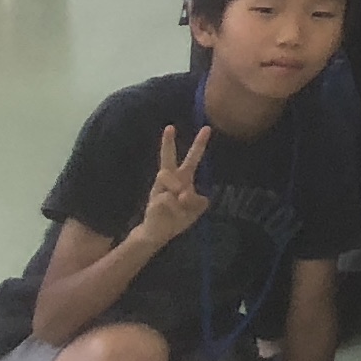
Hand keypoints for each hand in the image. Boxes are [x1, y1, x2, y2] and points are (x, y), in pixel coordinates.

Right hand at [135, 126, 214, 245]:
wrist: (157, 233)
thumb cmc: (178, 217)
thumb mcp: (196, 210)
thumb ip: (198, 201)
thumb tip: (183, 194)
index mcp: (183, 179)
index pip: (192, 158)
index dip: (199, 144)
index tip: (207, 128)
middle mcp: (169, 180)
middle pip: (168, 159)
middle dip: (168, 143)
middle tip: (169, 126)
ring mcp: (159, 189)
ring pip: (169, 178)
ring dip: (178, 191)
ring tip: (179, 202)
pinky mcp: (152, 200)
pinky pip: (168, 200)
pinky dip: (175, 209)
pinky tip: (171, 214)